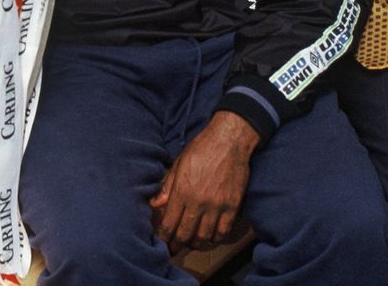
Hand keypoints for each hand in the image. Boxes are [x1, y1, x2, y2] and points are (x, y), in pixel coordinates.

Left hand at [149, 112, 258, 253]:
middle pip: (185, 234)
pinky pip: (223, 231)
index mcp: (182, 191)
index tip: (162, 243)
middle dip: (178, 244)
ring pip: (204, 236)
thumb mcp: (179, 163)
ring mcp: (217, 205)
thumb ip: (168, 187)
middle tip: (175, 248)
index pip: (169, 223)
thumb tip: (155, 204)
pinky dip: (216, 238)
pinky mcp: (232, 205)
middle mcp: (198, 201)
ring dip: (196, 243)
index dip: (164, 237)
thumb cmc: (202, 148)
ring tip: (192, 243)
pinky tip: (211, 237)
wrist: (230, 140)